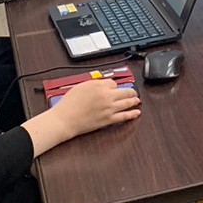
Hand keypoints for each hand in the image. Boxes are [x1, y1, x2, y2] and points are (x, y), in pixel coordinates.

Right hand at [24, 78, 140, 155]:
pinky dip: (132, 114)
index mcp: (99, 86)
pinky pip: (123, 116)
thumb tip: (102, 84)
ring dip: (134, 101)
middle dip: (131, 91)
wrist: (65, 119)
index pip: (113, 83)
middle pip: (125, 91)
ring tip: (137, 100)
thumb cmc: (69, 104)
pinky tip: (137, 112)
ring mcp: (109, 108)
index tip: (114, 88)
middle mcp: (107, 96)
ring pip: (127, 103)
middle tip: (134, 92)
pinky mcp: (108, 120)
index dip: (114, 85)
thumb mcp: (80, 86)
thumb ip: (94, 84)